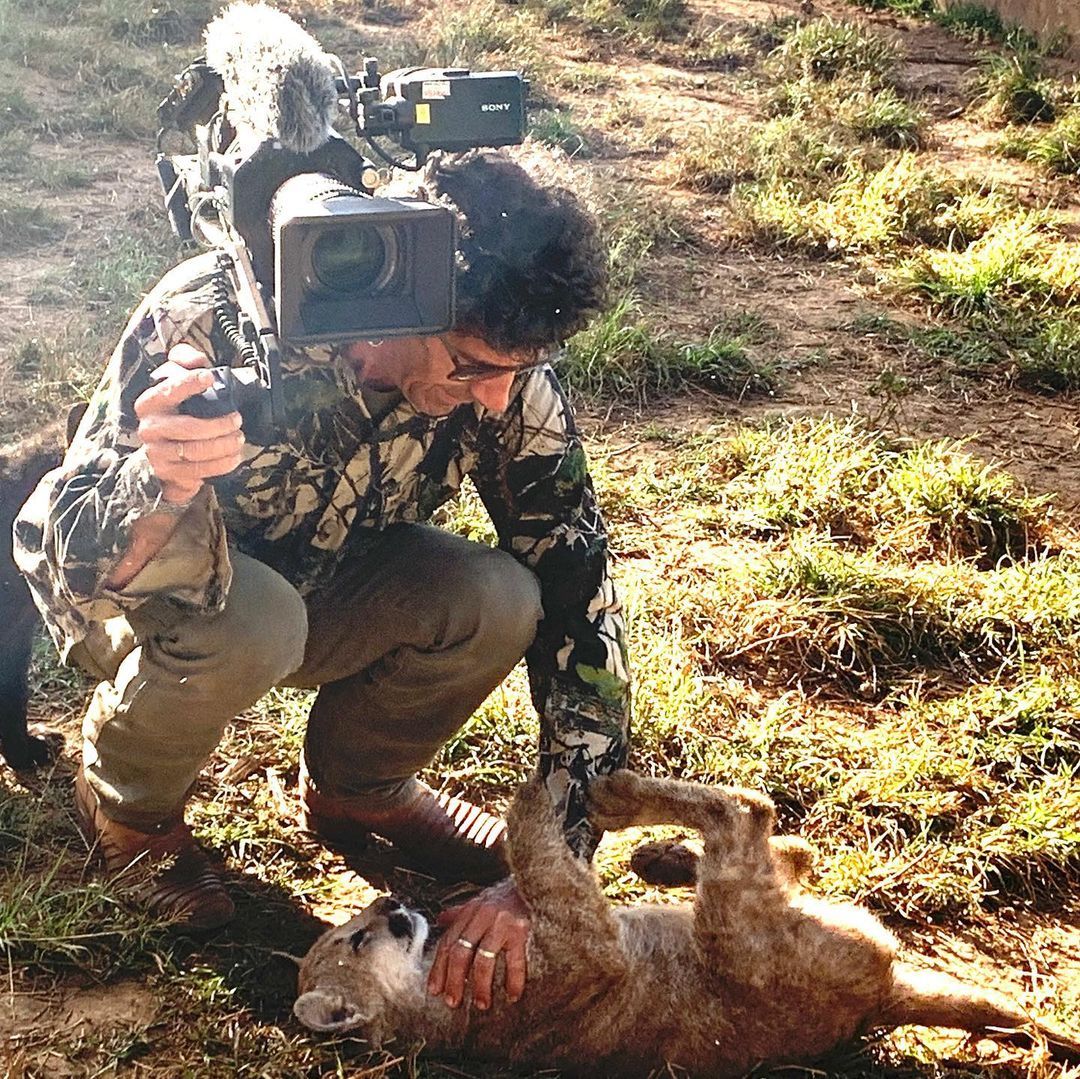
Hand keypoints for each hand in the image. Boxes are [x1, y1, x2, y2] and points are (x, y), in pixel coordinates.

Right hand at [135, 343, 244, 503]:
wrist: (164, 450)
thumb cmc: (176, 410)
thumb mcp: (176, 380)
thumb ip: (184, 361)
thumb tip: (198, 360)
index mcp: (149, 403)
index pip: (167, 391)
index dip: (188, 383)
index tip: (209, 378)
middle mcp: (149, 428)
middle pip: (187, 428)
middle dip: (218, 425)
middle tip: (237, 419)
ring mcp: (157, 453)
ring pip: (195, 451)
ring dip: (223, 445)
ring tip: (239, 438)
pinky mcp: (169, 473)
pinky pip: (199, 471)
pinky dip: (221, 464)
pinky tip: (235, 456)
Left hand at [427, 878, 529, 1010]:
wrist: (535, 882)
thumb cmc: (507, 896)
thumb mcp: (480, 901)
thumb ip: (460, 913)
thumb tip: (441, 920)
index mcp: (469, 912)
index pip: (448, 942)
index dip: (439, 968)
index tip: (435, 990)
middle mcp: (482, 916)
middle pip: (461, 952)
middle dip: (454, 980)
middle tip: (453, 1002)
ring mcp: (501, 923)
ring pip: (483, 959)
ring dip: (480, 985)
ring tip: (481, 1004)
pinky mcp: (521, 930)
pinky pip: (515, 960)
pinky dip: (513, 980)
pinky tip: (513, 995)